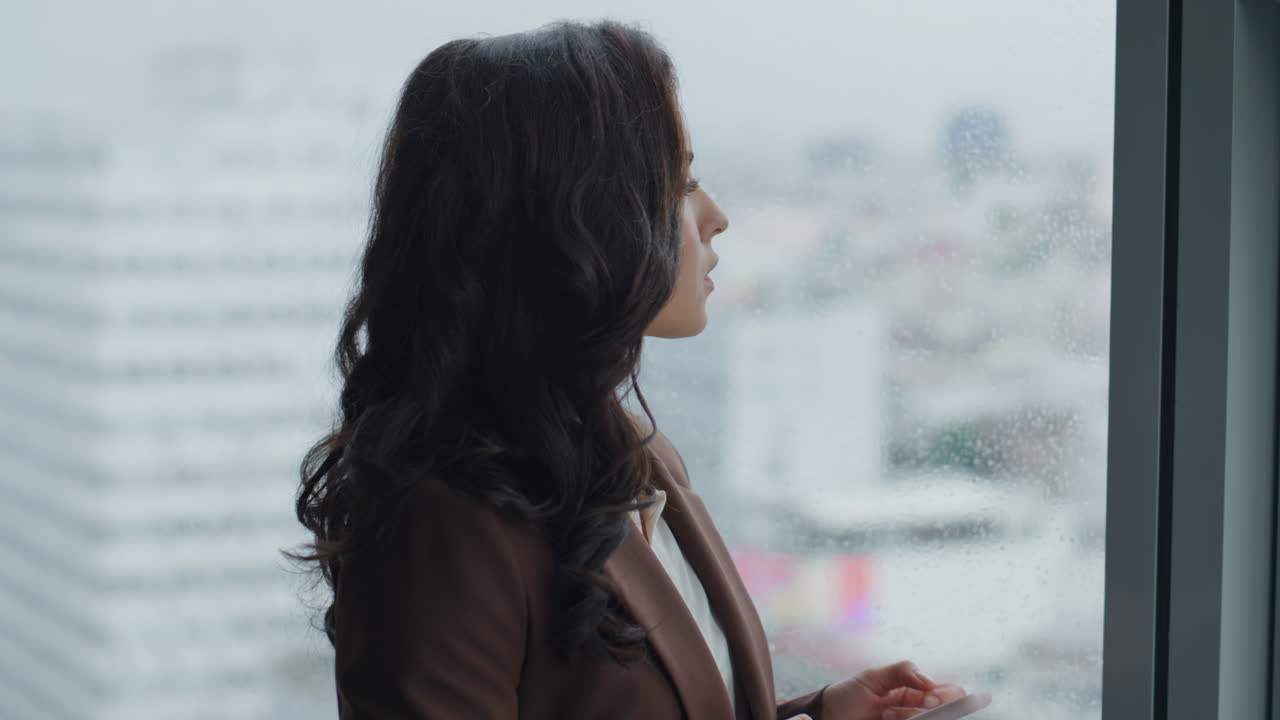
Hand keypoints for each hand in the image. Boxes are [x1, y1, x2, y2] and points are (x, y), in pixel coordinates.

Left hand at [820, 660, 967, 719]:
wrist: (828, 716)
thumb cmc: (850, 695)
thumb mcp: (872, 677)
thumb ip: (901, 671)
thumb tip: (929, 680)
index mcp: (916, 690)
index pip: (950, 692)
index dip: (948, 696)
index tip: (931, 698)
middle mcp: (918, 709)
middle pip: (947, 710)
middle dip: (932, 710)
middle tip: (912, 710)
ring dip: (909, 716)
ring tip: (885, 715)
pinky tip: (885, 719)